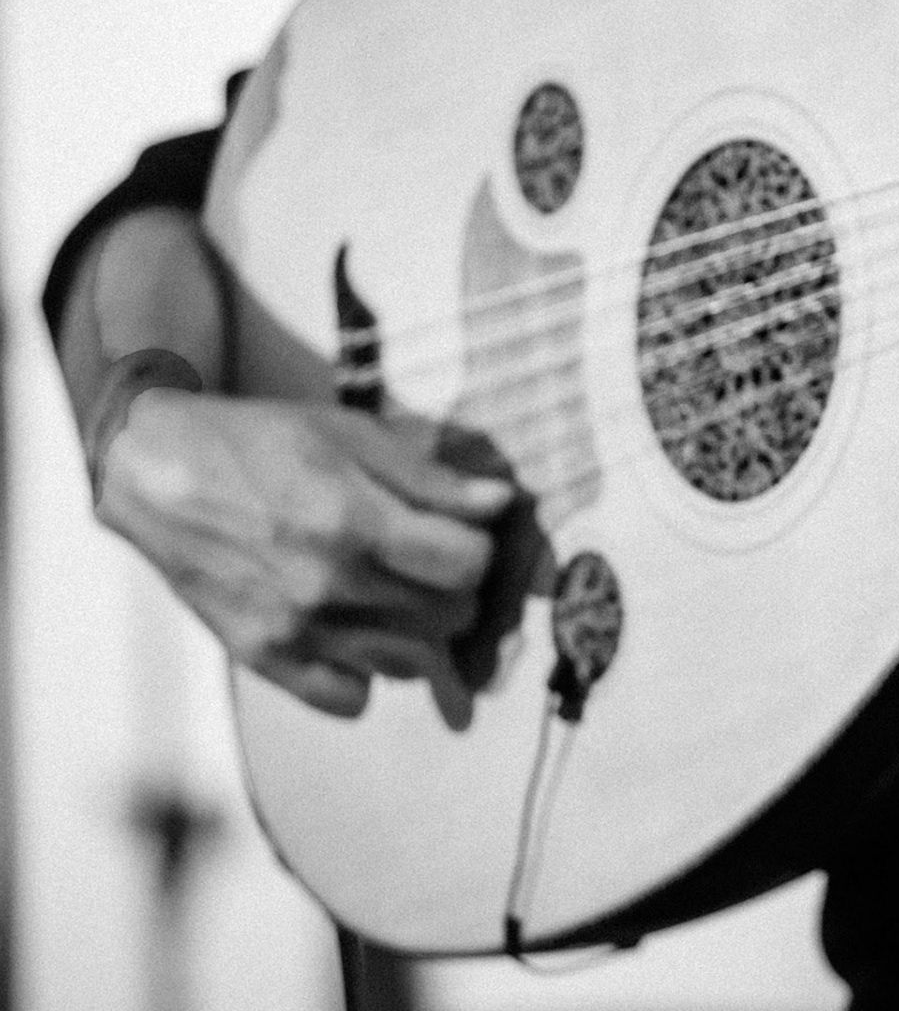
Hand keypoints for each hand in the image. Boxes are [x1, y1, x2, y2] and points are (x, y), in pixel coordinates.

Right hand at [94, 390, 515, 724]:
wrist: (157, 474)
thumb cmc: (260, 444)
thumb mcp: (350, 437)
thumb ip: (430, 478)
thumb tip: (502, 502)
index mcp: (354, 522)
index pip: (468, 566)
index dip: (477, 547)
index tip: (459, 533)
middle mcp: (327, 586)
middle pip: (449, 617)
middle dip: (454, 588)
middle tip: (428, 561)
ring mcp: (295, 631)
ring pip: (412, 665)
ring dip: (420, 632)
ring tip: (394, 594)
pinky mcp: (265, 659)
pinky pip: (351, 701)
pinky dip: (366, 676)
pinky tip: (356, 633)